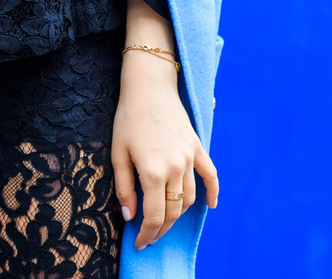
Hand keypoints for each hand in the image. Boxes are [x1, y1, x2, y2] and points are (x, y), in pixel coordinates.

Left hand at [111, 51, 219, 250]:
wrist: (149, 88)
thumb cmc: (128, 119)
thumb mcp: (118, 153)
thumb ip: (124, 187)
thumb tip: (129, 215)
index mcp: (153, 172)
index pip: (155, 215)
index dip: (147, 233)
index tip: (139, 243)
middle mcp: (175, 168)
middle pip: (174, 211)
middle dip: (161, 229)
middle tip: (150, 237)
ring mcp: (189, 158)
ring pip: (189, 198)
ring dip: (179, 214)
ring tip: (165, 222)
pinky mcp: (197, 148)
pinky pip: (210, 175)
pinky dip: (213, 193)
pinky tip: (211, 206)